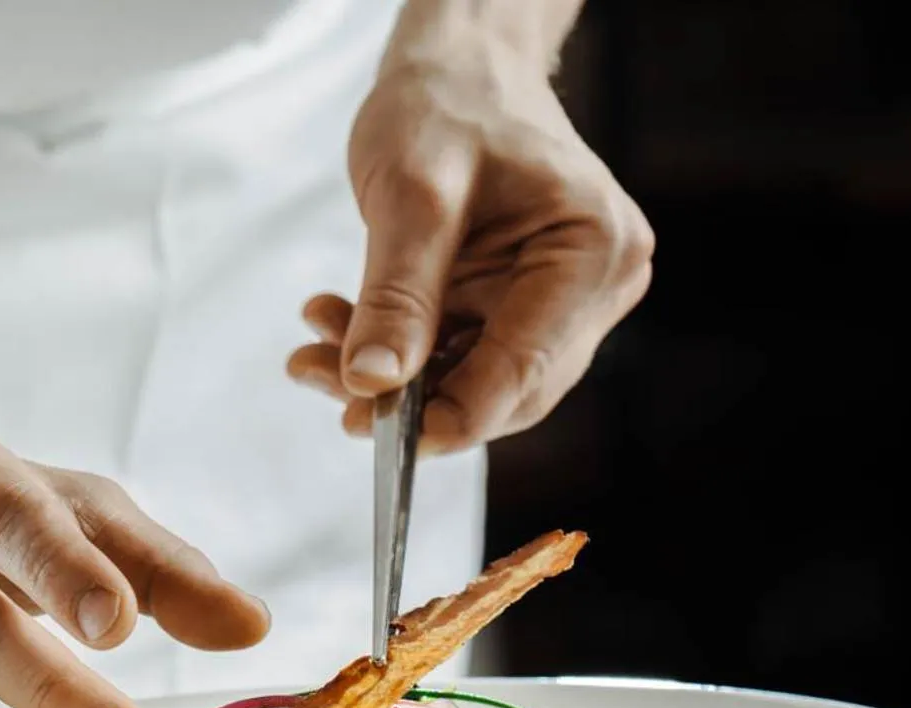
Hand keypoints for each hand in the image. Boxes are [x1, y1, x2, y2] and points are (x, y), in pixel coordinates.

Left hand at [288, 34, 652, 451]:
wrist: (456, 67)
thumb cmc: (448, 103)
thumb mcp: (411, 192)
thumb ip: (397, 294)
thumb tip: (374, 384)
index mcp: (594, 249)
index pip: (526, 368)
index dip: (454, 416)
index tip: (380, 436)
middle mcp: (595, 285)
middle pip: (505, 387)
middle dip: (411, 399)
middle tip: (325, 383)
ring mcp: (561, 300)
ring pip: (474, 379)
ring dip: (393, 379)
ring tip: (315, 349)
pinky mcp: (520, 306)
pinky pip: (459, 355)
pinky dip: (398, 353)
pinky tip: (338, 328)